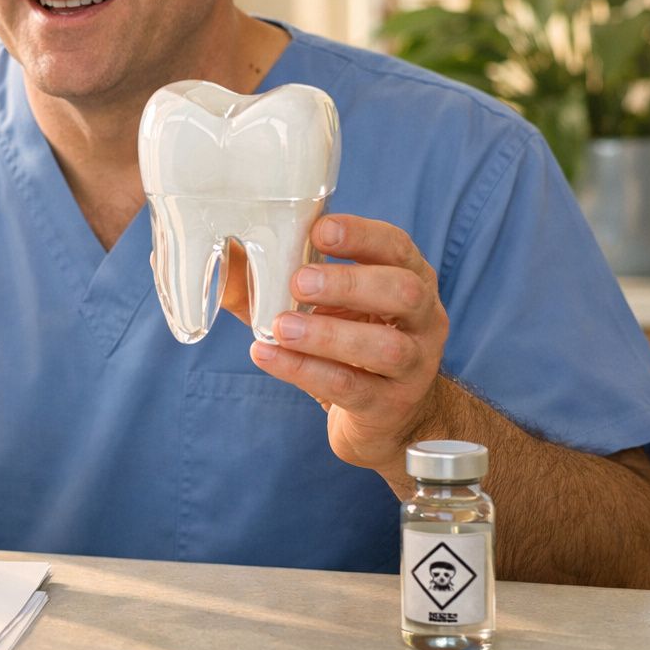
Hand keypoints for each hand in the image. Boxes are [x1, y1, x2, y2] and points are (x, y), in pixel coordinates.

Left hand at [242, 214, 449, 473]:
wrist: (388, 419)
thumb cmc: (348, 346)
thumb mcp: (322, 307)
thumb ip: (276, 281)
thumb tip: (225, 253)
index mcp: (410, 280)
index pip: (396, 248)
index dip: (362, 235)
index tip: (319, 231)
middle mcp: (423, 320)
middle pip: (403, 292)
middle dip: (349, 283)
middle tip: (299, 282)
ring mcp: (413, 366)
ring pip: (383, 347)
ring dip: (328, 334)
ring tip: (281, 326)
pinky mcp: (389, 406)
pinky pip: (350, 386)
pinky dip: (304, 370)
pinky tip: (267, 356)